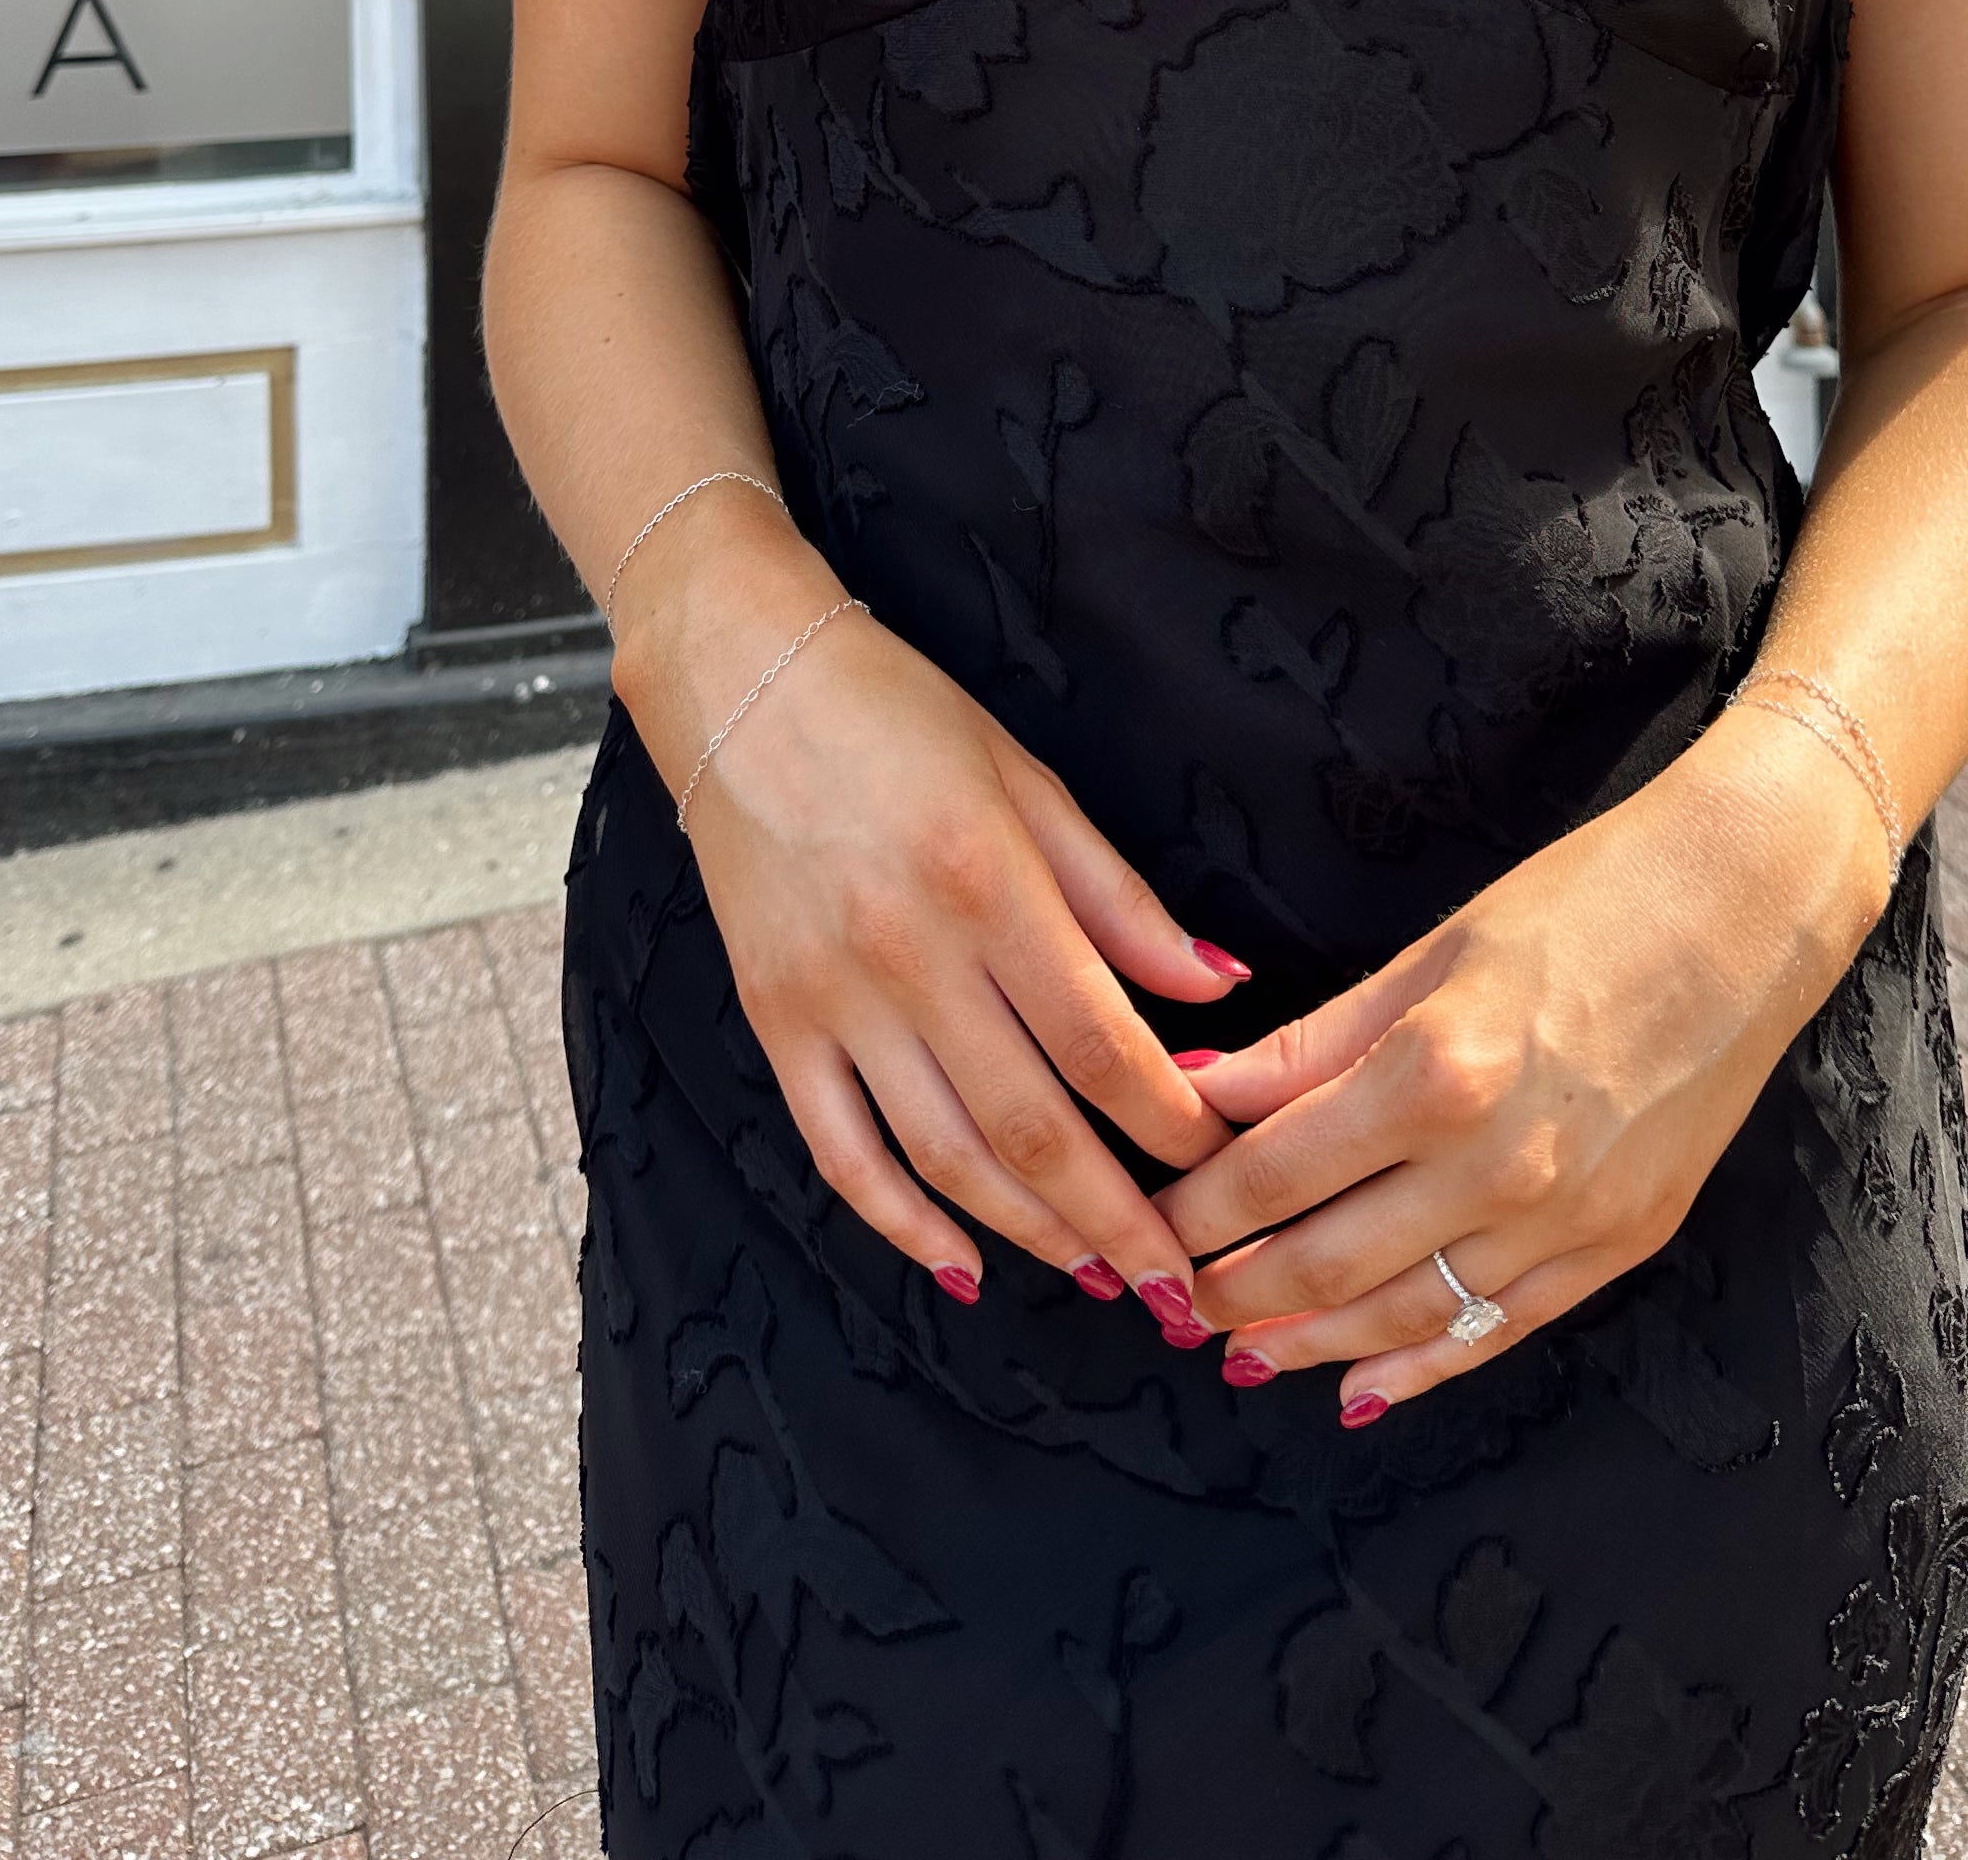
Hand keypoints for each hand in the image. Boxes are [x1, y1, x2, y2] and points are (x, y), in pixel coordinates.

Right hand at [619, 533, 1254, 1338]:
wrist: (743, 682)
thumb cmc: (901, 718)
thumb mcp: (1029, 781)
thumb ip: (1119, 899)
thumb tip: (1218, 988)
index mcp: (989, 884)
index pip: (1103, 1044)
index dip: (1170, 1126)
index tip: (1224, 1172)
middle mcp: (910, 954)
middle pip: (1032, 1125)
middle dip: (1118, 1220)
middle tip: (1182, 1286)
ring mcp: (834, 998)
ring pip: (946, 1157)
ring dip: (1031, 1234)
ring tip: (1099, 1278)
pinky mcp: (774, 1021)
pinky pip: (841, 1152)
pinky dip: (901, 1225)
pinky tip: (961, 1266)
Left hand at [1150, 706, 1890, 1419]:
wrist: (1747, 909)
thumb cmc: (1585, 899)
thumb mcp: (1431, 952)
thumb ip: (1310, 1044)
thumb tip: (1196, 1092)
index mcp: (1435, 1072)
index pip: (1273, 1173)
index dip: (1192, 1209)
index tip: (1143, 1222)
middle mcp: (1497, 1165)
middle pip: (1324, 1264)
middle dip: (1232, 1292)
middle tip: (1171, 1302)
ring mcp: (1566, 1220)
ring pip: (1403, 1317)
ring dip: (1308, 1346)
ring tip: (1240, 1353)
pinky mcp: (1620, 1246)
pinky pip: (1498, 1330)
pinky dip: (1419, 1369)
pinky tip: (1359, 1389)